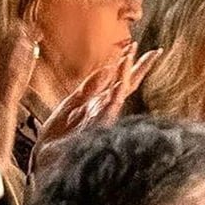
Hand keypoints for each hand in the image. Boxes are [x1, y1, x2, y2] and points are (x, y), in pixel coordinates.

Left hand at [35, 44, 161, 167]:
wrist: (48, 156)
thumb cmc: (59, 135)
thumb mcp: (71, 105)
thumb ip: (87, 88)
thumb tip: (105, 69)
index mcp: (98, 102)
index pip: (118, 80)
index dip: (128, 64)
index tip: (136, 48)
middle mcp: (105, 108)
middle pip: (128, 83)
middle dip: (140, 67)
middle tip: (156, 51)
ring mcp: (104, 114)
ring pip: (122, 89)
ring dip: (127, 70)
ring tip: (132, 52)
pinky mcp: (101, 121)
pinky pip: (112, 100)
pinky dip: (118, 84)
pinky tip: (121, 70)